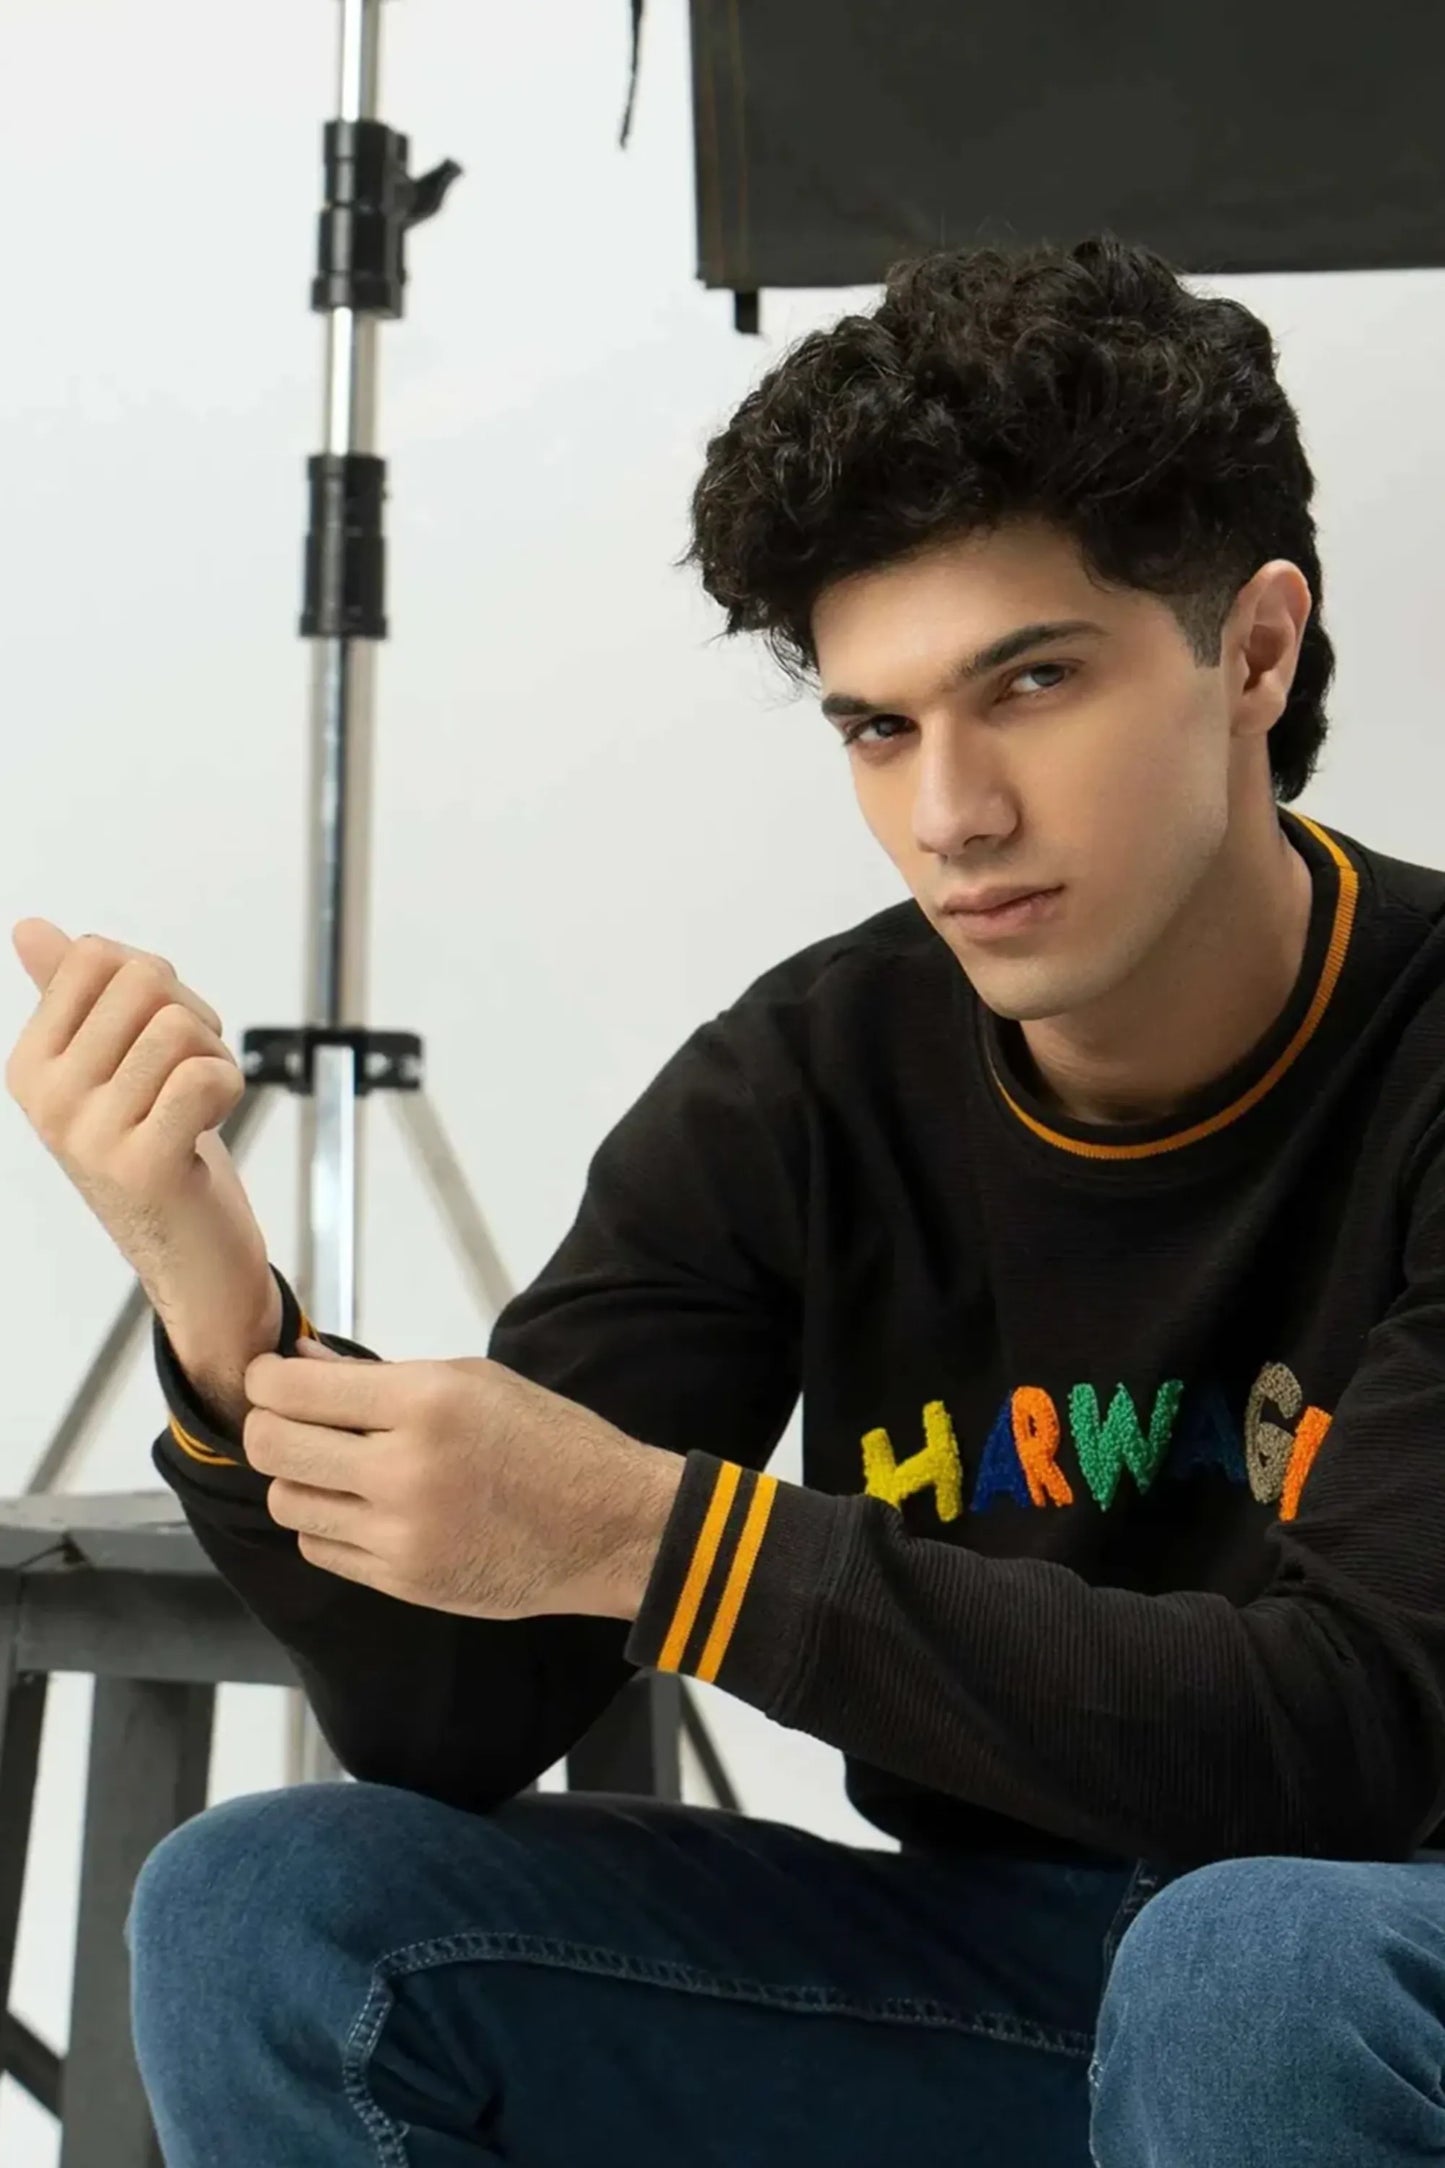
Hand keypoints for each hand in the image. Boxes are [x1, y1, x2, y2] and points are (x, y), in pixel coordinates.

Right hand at [5, 921, 278, 1364]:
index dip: (154, 983)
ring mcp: (90, 1134)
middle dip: (192, 1018)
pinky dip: (229, 1088)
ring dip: (215, 1059)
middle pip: (146, 983)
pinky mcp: (143, 1165)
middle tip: (188, 1075)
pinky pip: (205, 1076)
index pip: (97, 957)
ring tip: (198, 1107)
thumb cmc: (156, 1150)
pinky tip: (208, 1127)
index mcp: (31, 1064)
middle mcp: (49, 1098)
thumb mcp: (108, 1067)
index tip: (157, 1038)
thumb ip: (70, 995)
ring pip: (180, 1027)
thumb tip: (32, 928)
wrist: (191, 1257)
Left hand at [242, 1338, 684, 1620]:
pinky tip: (363, 1507)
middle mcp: (405, 1469)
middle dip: (266, 1426)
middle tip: (287, 1420)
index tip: (269, 1377)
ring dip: (299, 1478)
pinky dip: (328, 1525)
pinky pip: (321, 1549)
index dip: (264, 1379)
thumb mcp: (473, 1381)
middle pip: (271, 1447)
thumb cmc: (549, 1439)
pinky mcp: (402, 1582)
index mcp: (426, 1402)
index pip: (292, 1390)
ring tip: (334, 1465)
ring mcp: (400, 1534)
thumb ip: (380, 1376)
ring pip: (288, 1503)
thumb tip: (299, 1364)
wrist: (609, 1527)